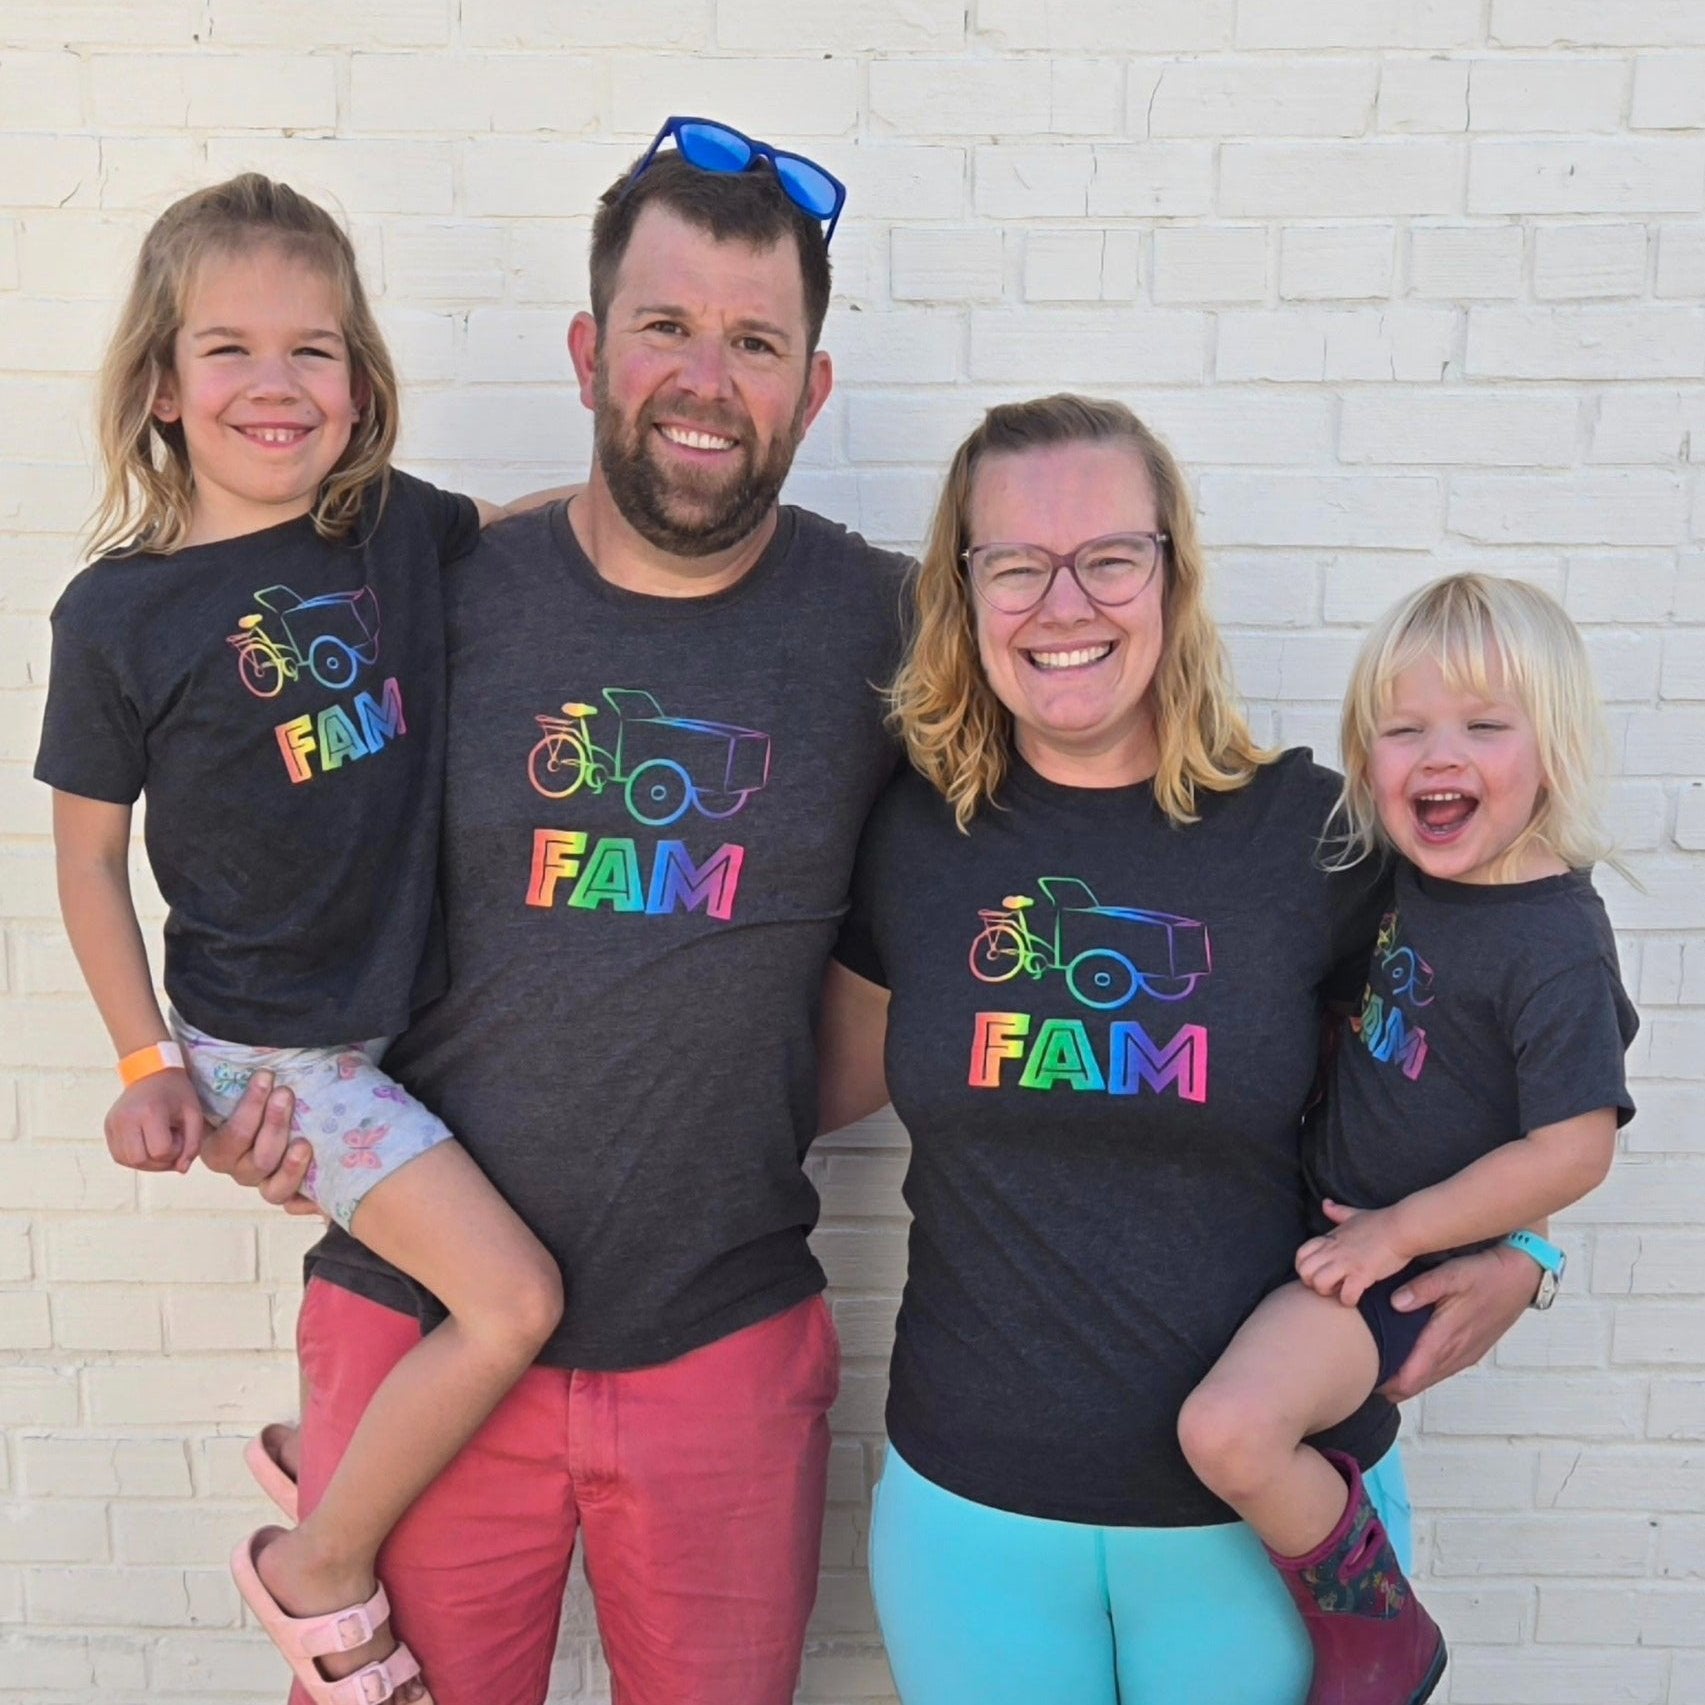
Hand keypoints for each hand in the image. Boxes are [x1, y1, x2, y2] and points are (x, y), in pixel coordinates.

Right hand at [105, 1070, 204, 1172]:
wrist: (152, 1071)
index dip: (175, 1151)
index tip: (180, 1135)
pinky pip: (119, 1156)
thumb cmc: (176, 1092)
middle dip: (160, 1161)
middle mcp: (126, 1119)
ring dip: (147, 1161)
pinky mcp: (107, 1127)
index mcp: (149, 1112)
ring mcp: (113, 1124)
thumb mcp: (194, 1113)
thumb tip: (181, 1170)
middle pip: (140, 1161)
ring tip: (159, 1142)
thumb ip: (193, 1144)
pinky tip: (147, 1143)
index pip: (160, 1152)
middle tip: (171, 1143)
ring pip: (128, 1162)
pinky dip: (135, 1157)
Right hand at [197, 1069, 319, 1213]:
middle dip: (272, 1125)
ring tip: (304, 1143)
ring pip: (274, 1187)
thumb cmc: (258, 1095)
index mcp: (219, 1148)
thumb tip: (202, 1032)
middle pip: (255, 1161)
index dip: (248, 1109)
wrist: (275, 1111)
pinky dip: (307, 1203)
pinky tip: (318, 1196)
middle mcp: (241, 1170)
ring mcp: (265, 1183)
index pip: (230, 1137)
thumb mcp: (233, 1083)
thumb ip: (224, 1072)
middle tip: (287, 1095)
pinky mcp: (290, 1193)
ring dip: (290, 1166)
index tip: (266, 1077)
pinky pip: (295, 1205)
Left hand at [1295, 1200, 1410, 1306]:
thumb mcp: (1353, 1214)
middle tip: (1330, 1285)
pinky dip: (1349, 1300)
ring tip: (1341, 1290)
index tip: (1320, 1272)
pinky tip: (1356, 1296)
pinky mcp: (1362, 1274)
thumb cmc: (1380, 1222)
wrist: (1401, 1228)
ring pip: (1319, 1283)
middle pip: (1304, 1272)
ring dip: (1328, 1293)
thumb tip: (1325, 1203)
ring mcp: (1346, 1262)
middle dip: (1313, 1283)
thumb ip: (1337, 1212)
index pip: (1300, 1255)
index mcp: (1329, 1238)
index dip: (1305, 1268)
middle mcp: (1333, 1250)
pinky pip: (1345, 1295)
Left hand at [1377, 1243, 1537, 1401]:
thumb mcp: (1452, 1274)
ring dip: (1408, 1380)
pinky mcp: (1472, 1349)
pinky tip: (1411, 1359)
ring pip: (1430, 1378)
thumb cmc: (1486, 1273)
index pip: (1411, 1378)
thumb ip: (1423, 1289)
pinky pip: (1443, 1369)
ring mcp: (1466, 1354)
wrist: (1522, 1276)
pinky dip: (1424, 1370)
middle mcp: (1456, 1353)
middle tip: (1364, 1377)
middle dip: (1391, 1387)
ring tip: (1381, 1369)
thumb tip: (1395, 1303)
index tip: (1362, 1381)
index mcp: (1445, 1338)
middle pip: (1417, 1384)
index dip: (1386, 1386)